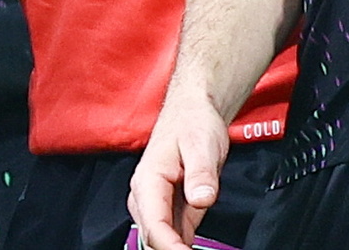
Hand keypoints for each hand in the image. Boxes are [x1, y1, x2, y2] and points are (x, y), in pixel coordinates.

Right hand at [127, 88, 229, 249]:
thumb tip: (202, 199)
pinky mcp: (171, 210)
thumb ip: (201, 173)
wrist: (192, 112)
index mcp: (148, 181)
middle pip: (153, 238)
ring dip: (175, 249)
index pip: (155, 225)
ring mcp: (157, 205)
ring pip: (159, 240)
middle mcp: (146, 196)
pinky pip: (172, 236)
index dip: (171, 248)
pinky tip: (193, 249)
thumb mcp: (202, 143)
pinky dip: (181, 247)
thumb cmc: (193, 123)